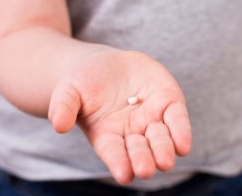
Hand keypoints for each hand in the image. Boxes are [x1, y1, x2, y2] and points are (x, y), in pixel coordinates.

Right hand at [48, 48, 191, 183]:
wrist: (107, 65)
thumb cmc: (84, 82)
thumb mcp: (68, 91)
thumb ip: (63, 107)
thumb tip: (58, 124)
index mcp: (107, 135)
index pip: (113, 153)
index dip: (118, 163)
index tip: (123, 174)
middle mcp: (131, 132)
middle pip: (139, 150)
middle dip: (143, 159)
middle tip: (145, 169)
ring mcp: (151, 119)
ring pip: (160, 138)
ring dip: (163, 149)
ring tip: (165, 161)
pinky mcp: (167, 103)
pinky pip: (176, 118)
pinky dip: (180, 131)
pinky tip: (182, 144)